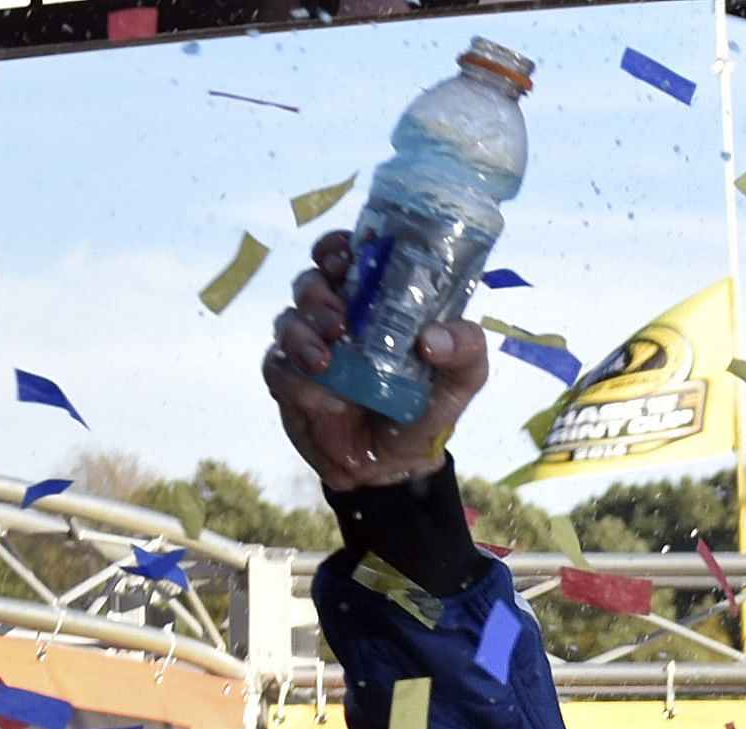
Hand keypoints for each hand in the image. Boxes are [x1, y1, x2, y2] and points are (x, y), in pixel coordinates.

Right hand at [263, 231, 490, 492]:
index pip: (344, 256)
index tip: (345, 255)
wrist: (399, 464)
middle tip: (342, 318)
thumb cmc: (429, 406)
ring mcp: (309, 347)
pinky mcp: (290, 382)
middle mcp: (336, 316)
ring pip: (287, 320)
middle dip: (318, 292)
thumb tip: (431, 339)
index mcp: (374, 301)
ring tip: (326, 358)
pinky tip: (326, 399)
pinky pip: (279, 368)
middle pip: (310, 282)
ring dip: (302, 333)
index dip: (336, 247)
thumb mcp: (463, 377)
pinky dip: (299, 379)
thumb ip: (466, 349)